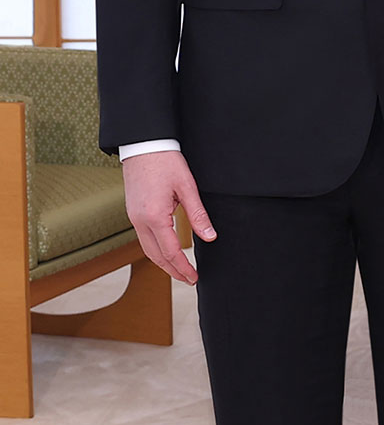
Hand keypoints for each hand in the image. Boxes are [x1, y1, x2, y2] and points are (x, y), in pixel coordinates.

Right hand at [121, 150, 215, 284]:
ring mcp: (133, 218)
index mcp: (154, 217)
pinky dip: (156, 250)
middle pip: (156, 256)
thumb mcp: (187, 187)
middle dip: (173, 271)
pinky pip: (144, 238)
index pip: (170, 252)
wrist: (144, 145)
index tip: (195, 278)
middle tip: (189, 280)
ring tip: (180, 270)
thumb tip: (210, 237)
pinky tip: (166, 251)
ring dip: (163, 263)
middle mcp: (140, 222)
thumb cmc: (166, 162)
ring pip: (148, 249)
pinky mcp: (133, 213)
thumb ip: (198, 214)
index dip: (183, 267)